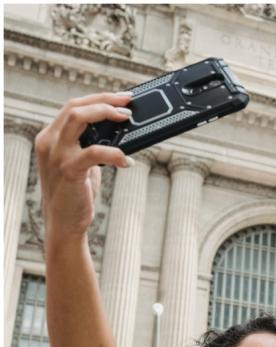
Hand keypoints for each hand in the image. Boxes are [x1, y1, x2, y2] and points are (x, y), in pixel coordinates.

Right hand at [35, 92, 132, 240]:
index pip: (72, 107)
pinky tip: (128, 161)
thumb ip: (91, 145)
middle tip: (128, 103)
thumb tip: (120, 131)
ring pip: (78, 118)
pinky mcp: (69, 170)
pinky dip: (116, 153)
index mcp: (50, 137)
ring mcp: (56, 155)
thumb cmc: (76, 193)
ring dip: (105, 114)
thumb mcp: (81, 164)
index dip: (98, 98)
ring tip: (127, 119)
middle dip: (104, 100)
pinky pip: (95, 152)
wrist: (64, 223)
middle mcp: (49, 142)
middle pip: (75, 107)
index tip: (121, 97)